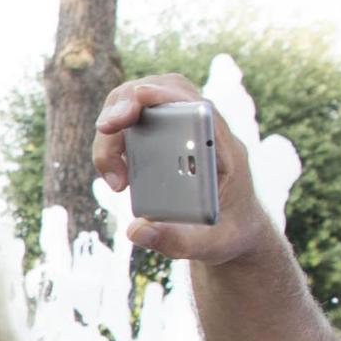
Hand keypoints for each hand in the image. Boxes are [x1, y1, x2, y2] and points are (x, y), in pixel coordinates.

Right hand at [93, 74, 279, 265]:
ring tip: (113, 175)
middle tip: (104, 131)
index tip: (138, 97)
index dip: (164, 94)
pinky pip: (136, 122)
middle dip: (125, 105)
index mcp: (224, 150)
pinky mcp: (165, 138)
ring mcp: (182, 130)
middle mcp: (203, 131)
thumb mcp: (209, 247)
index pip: (196, 104)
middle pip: (162, 93)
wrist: (236, 232)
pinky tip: (116, 174)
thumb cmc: (228, 235)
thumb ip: (176, 242)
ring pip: (143, 103)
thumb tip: (135, 230)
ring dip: (115, 127)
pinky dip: (116, 141)